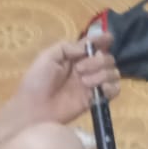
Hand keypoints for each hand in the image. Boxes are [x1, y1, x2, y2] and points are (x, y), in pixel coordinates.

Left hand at [4, 33, 121, 127]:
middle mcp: (87, 69)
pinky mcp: (95, 100)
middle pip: (107, 58)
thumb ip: (67, 47)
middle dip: (97, 61)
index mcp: (75, 57)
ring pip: (113, 73)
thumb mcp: (47, 57)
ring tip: (84, 81)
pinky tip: (98, 88)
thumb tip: (87, 48)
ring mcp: (92, 85)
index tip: (108, 39)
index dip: (103, 40)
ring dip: (102, 73)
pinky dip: (111, 87)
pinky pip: (114, 90)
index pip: (94, 45)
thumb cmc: (36, 82)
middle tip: (80, 69)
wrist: (33, 110)